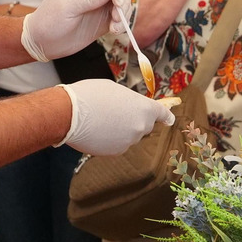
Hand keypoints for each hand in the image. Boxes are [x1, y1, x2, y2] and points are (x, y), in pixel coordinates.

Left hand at [21, 0, 130, 61]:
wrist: (41, 41)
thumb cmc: (49, 20)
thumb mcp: (67, 7)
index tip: (118, 4)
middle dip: (124, 4)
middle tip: (117, 19)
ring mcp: (99, 9)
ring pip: (122, 6)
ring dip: (124, 16)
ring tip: (115, 29)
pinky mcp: (102, 24)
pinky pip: (118, 20)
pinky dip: (121, 25)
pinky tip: (115, 31)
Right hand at [57, 79, 176, 154]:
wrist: (71, 114)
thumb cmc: (91, 95)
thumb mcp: (115, 90)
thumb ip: (128, 102)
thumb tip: (128, 109)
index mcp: (144, 108)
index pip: (161, 113)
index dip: (166, 116)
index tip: (170, 120)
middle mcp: (141, 127)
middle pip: (143, 125)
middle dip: (134, 121)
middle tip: (115, 112)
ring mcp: (129, 141)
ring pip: (129, 136)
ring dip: (120, 130)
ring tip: (100, 120)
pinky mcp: (116, 152)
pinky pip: (117, 145)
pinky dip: (110, 140)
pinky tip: (96, 131)